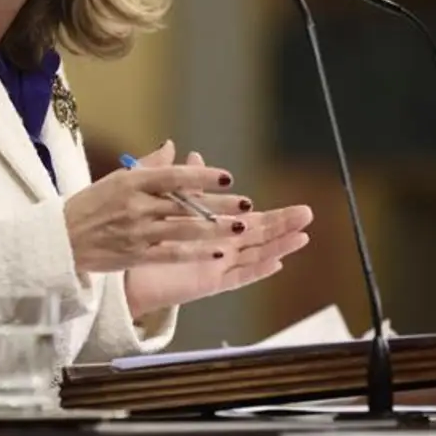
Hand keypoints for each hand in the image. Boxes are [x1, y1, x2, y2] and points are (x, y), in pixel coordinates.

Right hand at [63, 146, 253, 272]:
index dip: (201, 176)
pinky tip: (218, 252)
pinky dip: (196, 253)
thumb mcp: (116, 179)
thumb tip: (172, 146)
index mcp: (131, 182)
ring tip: (240, 227)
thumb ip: (149, 165)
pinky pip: (173, 254)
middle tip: (246, 203)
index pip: (172, 176)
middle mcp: (136, 206)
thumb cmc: (91, 205)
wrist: (60, 240)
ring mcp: (137, 233)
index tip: (227, 176)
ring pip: (183, 230)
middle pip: (184, 204)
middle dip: (218, 204)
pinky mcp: (136, 256)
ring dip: (215, 229)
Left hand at [124, 143, 312, 319]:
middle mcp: (223, 248)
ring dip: (278, 246)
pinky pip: (236, 277)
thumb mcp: (170, 202)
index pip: (253, 220)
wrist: (127, 266)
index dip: (276, 216)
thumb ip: (186, 182)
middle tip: (308, 216)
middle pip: (261, 237)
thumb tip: (192, 152)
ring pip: (254, 255)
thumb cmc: (149, 235)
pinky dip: (255, 271)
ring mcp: (218, 266)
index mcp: (217, 229)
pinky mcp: (207, 283)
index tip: (299, 208)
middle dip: (285, 227)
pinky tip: (274, 264)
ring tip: (301, 238)